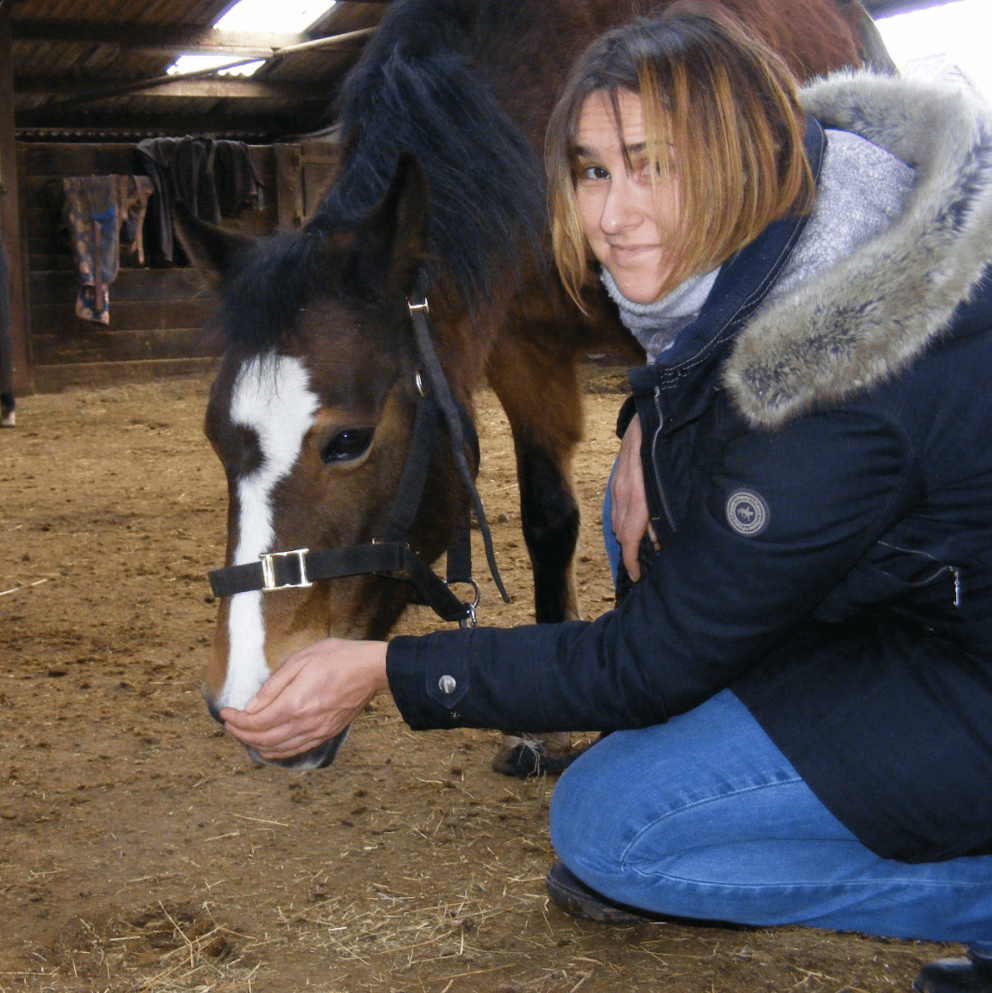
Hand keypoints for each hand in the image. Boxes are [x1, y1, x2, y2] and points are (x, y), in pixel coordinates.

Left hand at [220, 639, 388, 759]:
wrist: (372, 670)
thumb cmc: (338, 658)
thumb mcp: (301, 661)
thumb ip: (274, 686)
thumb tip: (251, 706)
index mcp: (295, 704)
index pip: (256, 722)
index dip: (236, 720)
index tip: (225, 713)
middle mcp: (304, 723)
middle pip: (263, 739)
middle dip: (241, 734)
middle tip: (229, 724)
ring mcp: (317, 731)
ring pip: (278, 748)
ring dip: (256, 744)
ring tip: (243, 734)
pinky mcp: (326, 733)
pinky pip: (296, 750)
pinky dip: (277, 752)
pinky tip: (268, 748)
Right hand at [610, 414, 658, 582]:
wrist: (653, 413)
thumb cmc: (669, 446)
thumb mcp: (672, 481)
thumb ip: (663, 513)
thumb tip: (657, 540)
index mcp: (637, 496)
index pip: (629, 538)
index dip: (632, 561)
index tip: (635, 576)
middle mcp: (622, 492)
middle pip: (621, 533)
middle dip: (632, 551)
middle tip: (647, 563)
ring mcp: (617, 484)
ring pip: (617, 521)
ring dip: (630, 535)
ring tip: (646, 543)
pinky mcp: (616, 477)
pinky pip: (617, 507)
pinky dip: (627, 520)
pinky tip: (640, 521)